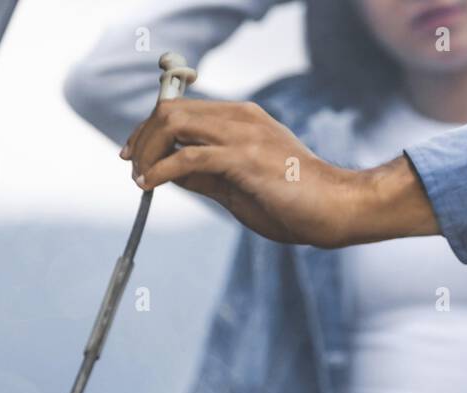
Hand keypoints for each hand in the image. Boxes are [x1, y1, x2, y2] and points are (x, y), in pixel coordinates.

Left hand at [121, 99, 437, 246]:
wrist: (335, 210)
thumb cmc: (294, 202)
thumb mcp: (239, 186)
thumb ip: (205, 175)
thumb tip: (169, 173)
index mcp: (242, 118)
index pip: (182, 108)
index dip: (149, 128)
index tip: (134, 153)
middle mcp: (240, 118)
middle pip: (170, 110)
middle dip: (141, 137)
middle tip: (131, 165)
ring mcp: (243, 135)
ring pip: (174, 124)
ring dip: (147, 151)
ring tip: (139, 178)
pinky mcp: (244, 159)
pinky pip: (188, 156)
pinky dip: (161, 170)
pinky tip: (151, 185)